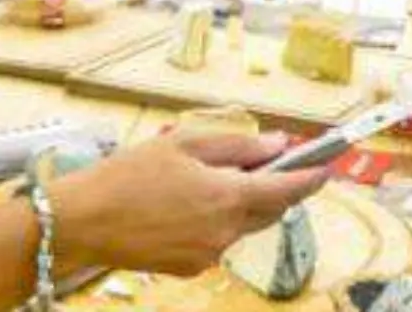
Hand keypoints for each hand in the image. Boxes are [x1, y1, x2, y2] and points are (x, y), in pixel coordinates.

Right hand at [52, 133, 327, 276]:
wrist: (84, 221)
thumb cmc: (128, 175)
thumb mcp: (183, 143)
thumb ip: (236, 145)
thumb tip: (278, 145)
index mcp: (226, 196)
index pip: (287, 189)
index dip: (311, 177)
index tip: (327, 166)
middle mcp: (225, 232)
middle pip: (269, 210)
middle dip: (274, 188)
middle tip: (265, 164)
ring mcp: (210, 255)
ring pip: (242, 226)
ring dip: (240, 204)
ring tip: (207, 181)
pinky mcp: (192, 269)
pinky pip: (218, 241)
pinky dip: (214, 222)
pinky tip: (184, 206)